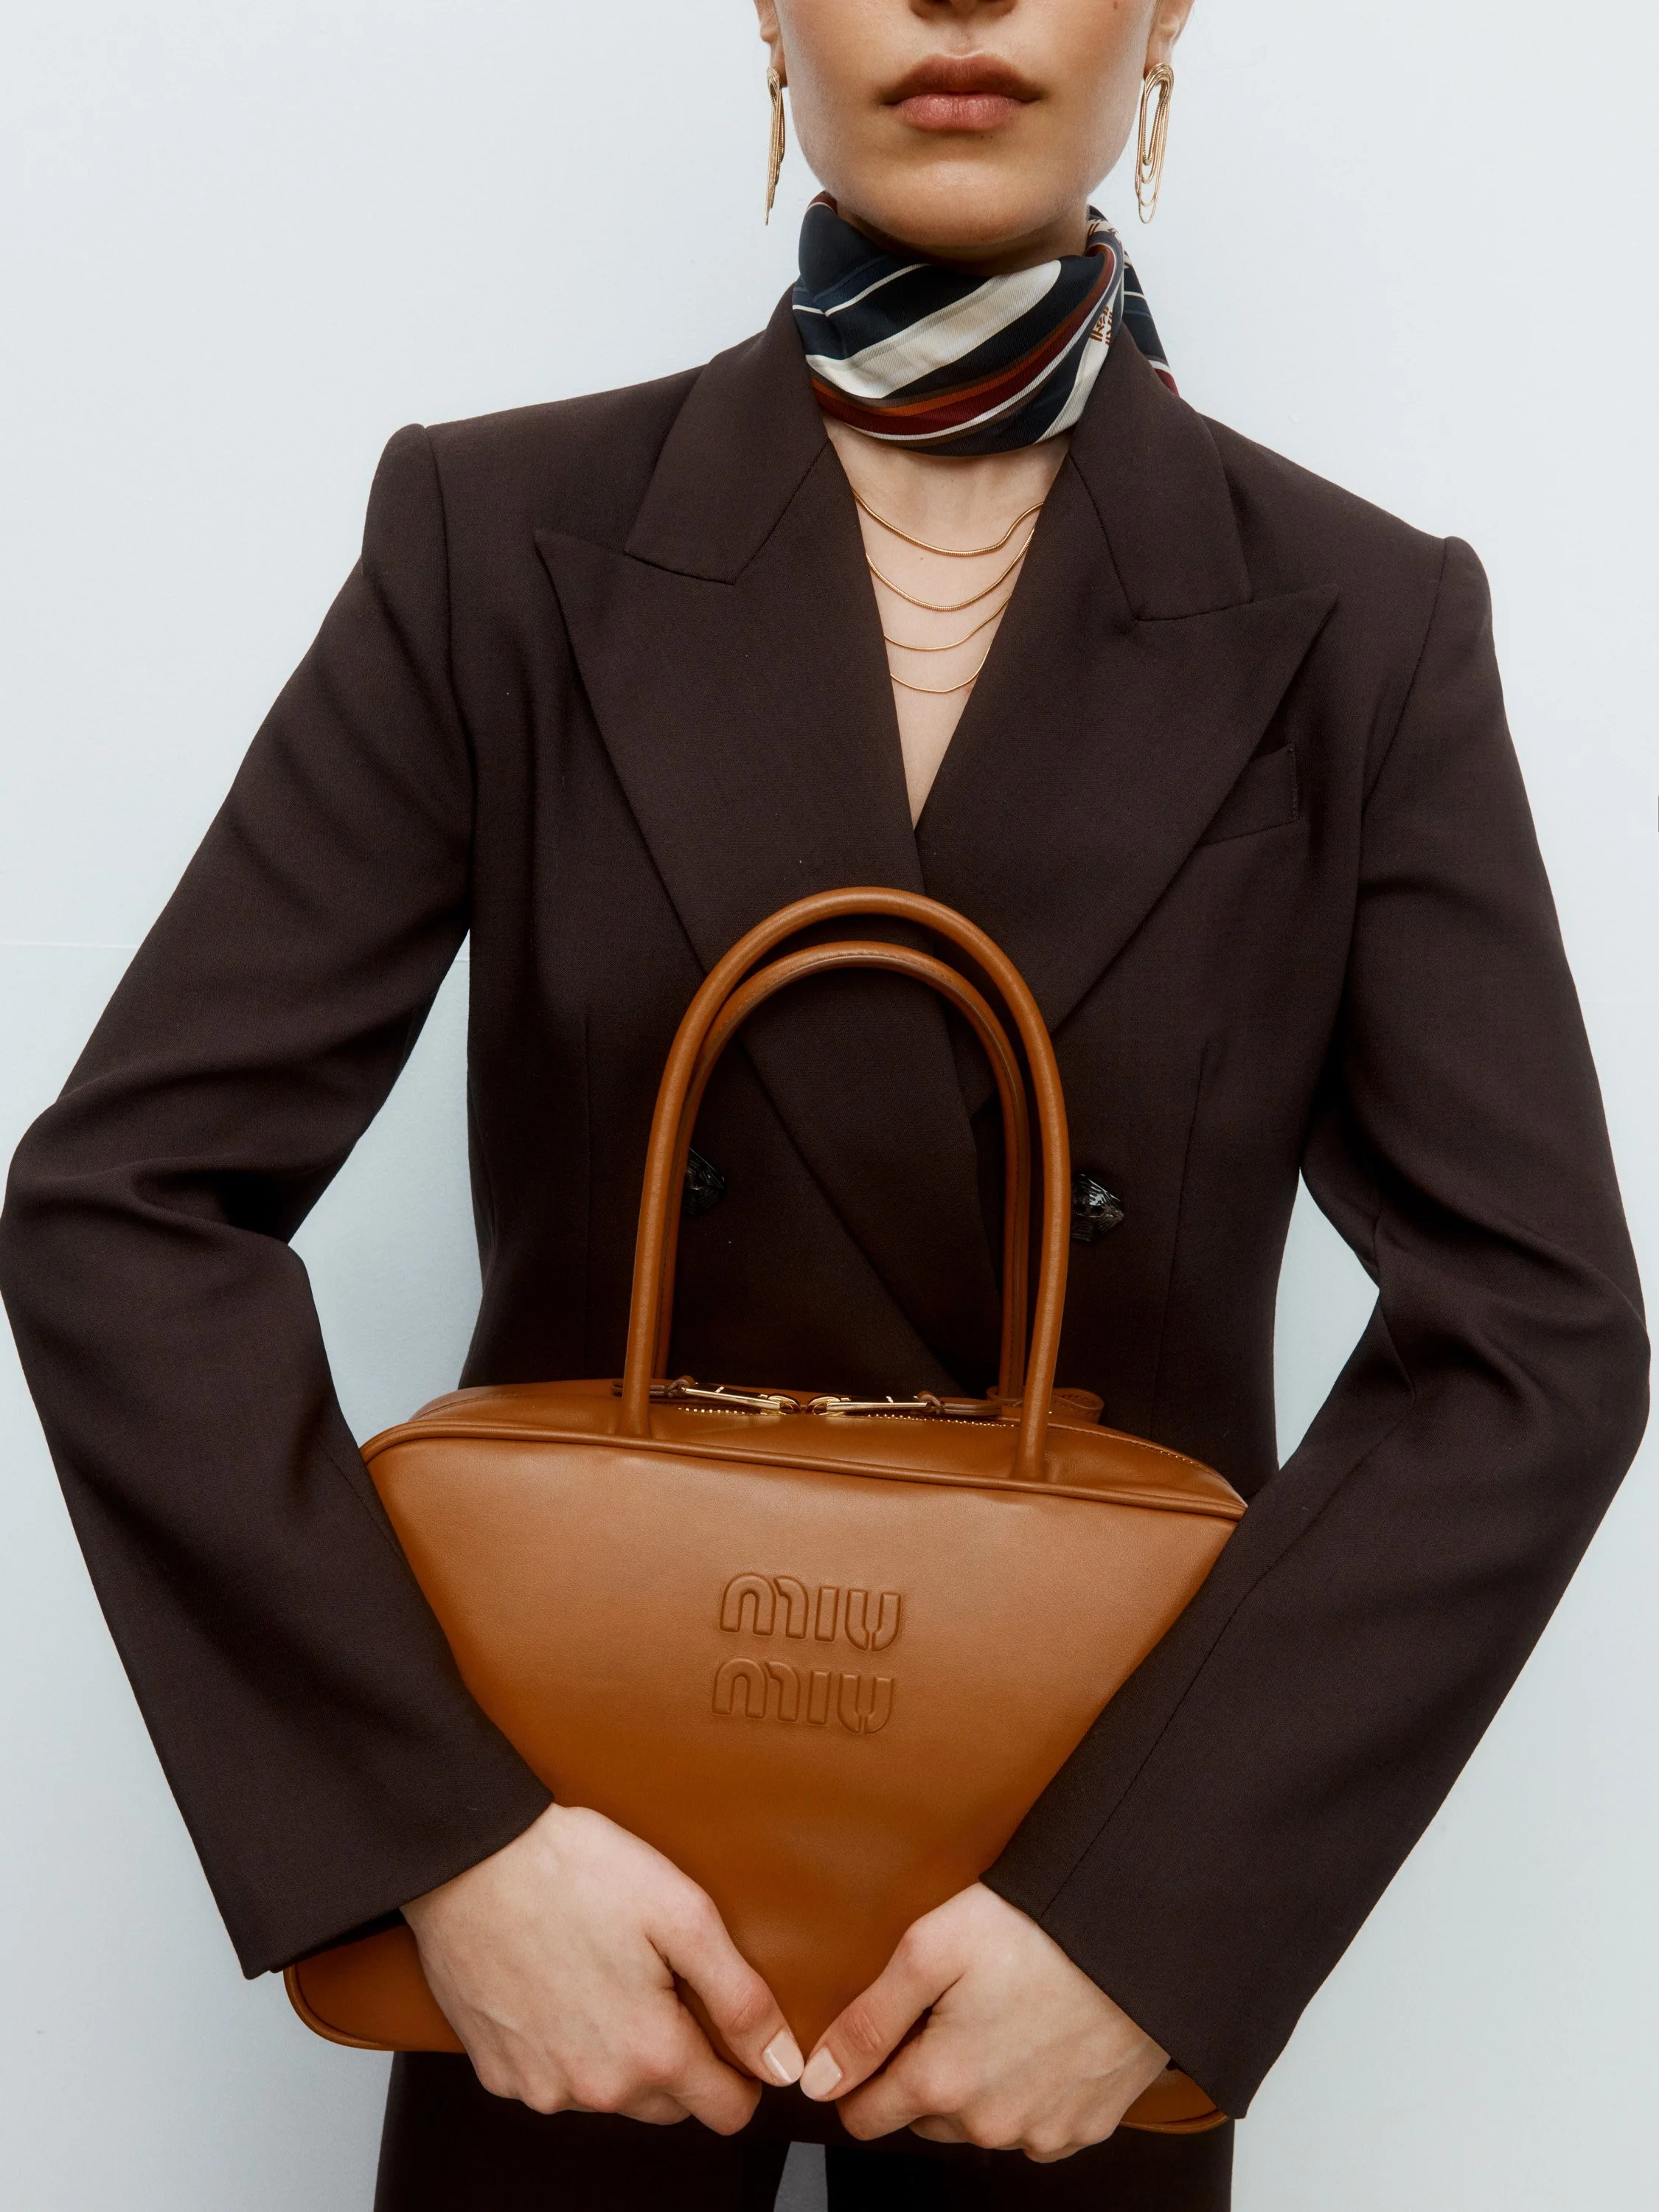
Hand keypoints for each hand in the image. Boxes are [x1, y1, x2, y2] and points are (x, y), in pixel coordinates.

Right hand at [403, 1803, 802, 2128]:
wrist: (472, 1859)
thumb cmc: (578, 1873)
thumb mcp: (684, 1915)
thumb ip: (741, 1999)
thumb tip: (784, 2065)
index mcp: (650, 2054)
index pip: (727, 2110)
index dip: (743, 2072)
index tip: (729, 2028)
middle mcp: (595, 2091)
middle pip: (670, 2104)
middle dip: (680, 2058)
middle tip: (663, 1983)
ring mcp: (541, 2088)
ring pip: (612, 2095)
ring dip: (622, 2055)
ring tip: (609, 1975)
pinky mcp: (497, 2074)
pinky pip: (556, 2081)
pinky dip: (567, 2048)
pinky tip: (561, 1987)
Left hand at [799, 1884, 1167, 2162]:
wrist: (1135, 1934)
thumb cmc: (1036, 1929)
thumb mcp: (930, 1949)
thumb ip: (867, 2020)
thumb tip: (818, 2080)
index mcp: (943, 2083)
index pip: (866, 2117)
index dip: (858, 2077)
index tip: (877, 2038)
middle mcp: (990, 2124)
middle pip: (924, 2118)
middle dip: (923, 2072)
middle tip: (948, 2006)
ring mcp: (1042, 2131)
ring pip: (980, 2123)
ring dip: (978, 2084)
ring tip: (999, 2013)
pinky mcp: (1087, 2126)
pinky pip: (1035, 2125)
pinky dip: (1029, 2091)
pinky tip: (1039, 2037)